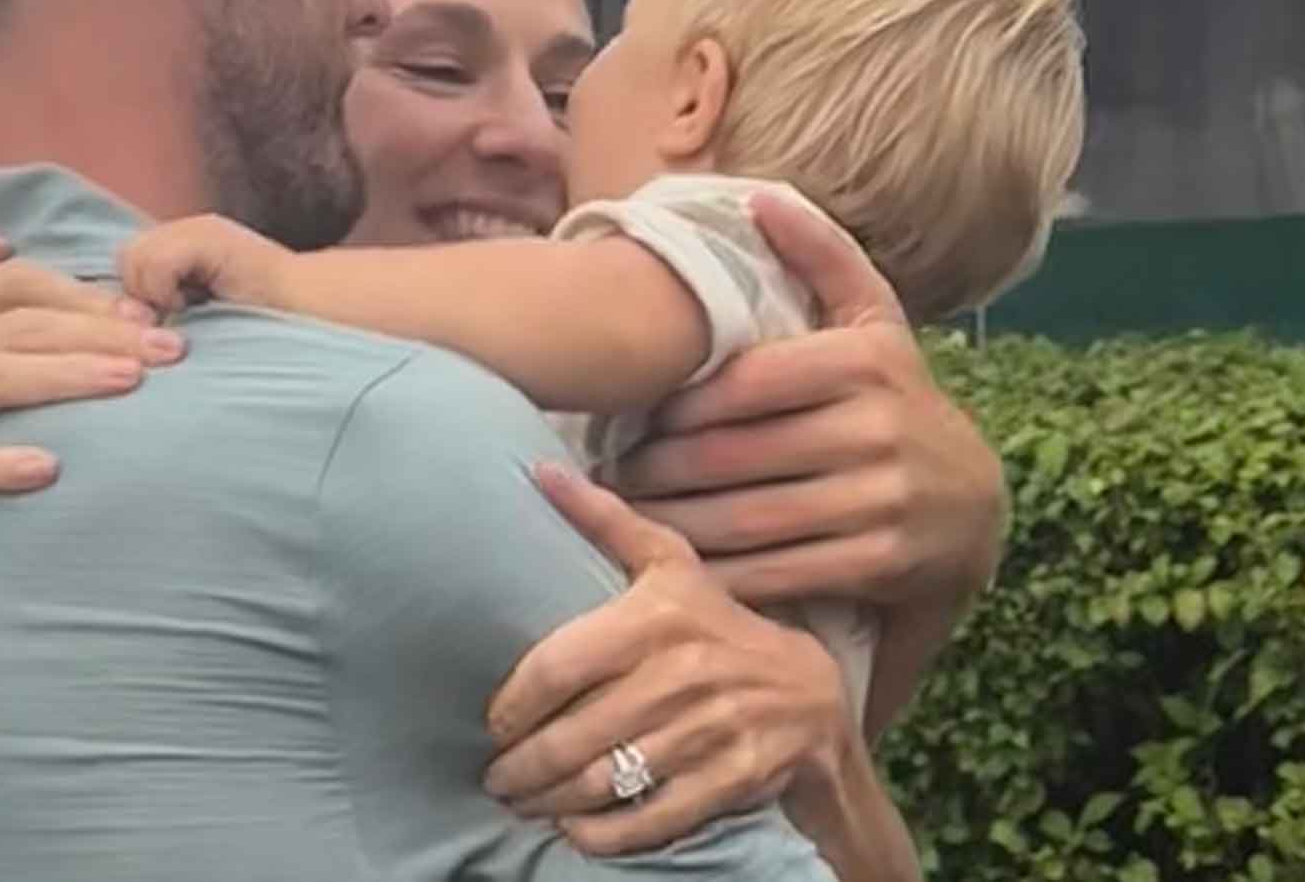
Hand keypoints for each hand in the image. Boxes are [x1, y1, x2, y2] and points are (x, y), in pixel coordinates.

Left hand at [117, 214, 292, 314]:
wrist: (310, 314)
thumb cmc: (260, 328)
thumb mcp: (199, 317)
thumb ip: (162, 306)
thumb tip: (121, 316)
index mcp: (182, 249)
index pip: (129, 263)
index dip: (135, 298)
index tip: (159, 323)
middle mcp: (187, 231)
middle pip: (126, 258)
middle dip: (139, 295)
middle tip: (173, 316)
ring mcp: (198, 229)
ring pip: (135, 258)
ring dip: (152, 293)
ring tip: (185, 310)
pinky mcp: (208, 236)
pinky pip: (156, 262)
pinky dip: (164, 289)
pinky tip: (191, 304)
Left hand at [483, 464, 850, 855]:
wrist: (813, 696)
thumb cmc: (720, 626)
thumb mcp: (673, 564)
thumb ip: (606, 521)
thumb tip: (540, 469)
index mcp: (658, 616)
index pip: (558, 668)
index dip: (512, 705)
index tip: (491, 725)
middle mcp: (684, 672)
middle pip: (573, 735)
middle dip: (522, 768)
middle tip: (498, 779)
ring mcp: (711, 729)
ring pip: (605, 781)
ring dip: (551, 804)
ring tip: (525, 804)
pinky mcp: (733, 779)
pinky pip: (650, 818)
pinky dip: (603, 835)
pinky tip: (576, 832)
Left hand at [614, 192, 1005, 613]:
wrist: (974, 507)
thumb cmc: (897, 401)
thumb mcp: (875, 321)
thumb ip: (820, 255)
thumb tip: (758, 197)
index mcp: (866, 359)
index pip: (744, 382)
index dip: (678, 406)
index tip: (632, 420)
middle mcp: (880, 426)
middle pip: (737, 454)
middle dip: (661, 469)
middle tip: (610, 475)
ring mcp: (885, 498)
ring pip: (750, 517)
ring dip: (677, 523)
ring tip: (628, 517)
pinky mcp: (883, 561)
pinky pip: (780, 571)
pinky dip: (722, 574)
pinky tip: (679, 568)